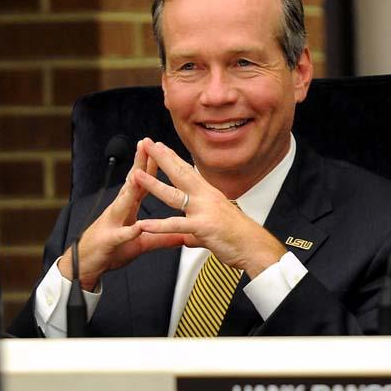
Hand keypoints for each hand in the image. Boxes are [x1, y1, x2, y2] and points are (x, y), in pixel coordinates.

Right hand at [58, 139, 183, 289]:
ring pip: (123, 203)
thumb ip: (162, 237)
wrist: (85, 266)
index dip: (150, 166)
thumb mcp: (141, 244)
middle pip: (131, 184)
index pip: (141, 183)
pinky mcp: (109, 241)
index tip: (160, 148)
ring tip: (139, 175)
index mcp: (127, 208)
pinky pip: (121, 235)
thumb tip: (183, 235)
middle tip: (146, 145)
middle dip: (139, 165)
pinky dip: (129, 231)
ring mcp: (112, 224)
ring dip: (131, 189)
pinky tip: (138, 226)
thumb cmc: (111, 251)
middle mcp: (118, 210)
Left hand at [133, 139, 285, 277]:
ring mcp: (204, 211)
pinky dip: (159, 225)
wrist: (254, 247)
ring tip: (136, 175)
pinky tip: (144, 224)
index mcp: (208, 194)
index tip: (158, 145)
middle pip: (179, 173)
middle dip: (161, 158)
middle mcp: (206, 197)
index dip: (171, 157)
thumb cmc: (238, 237)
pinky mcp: (202, 227)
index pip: (187, 171)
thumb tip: (187, 237)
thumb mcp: (212, 228)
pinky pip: (177, 225)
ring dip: (153, 185)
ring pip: (174, 195)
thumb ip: (195, 232)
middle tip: (146, 144)